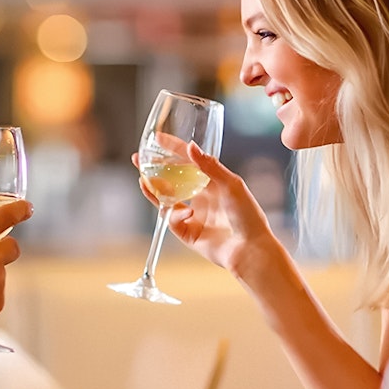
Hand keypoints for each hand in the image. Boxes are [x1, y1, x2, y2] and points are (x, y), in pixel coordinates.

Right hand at [134, 143, 274, 271]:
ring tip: (143, 180)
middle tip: (139, 159)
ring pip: (166, 199)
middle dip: (154, 170)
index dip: (173, 149)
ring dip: (154, 190)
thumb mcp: (231, 184)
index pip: (188, 161)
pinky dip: (175, 215)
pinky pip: (173, 221)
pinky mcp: (188, 233)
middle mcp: (201, 197)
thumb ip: (209, 166)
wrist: (249, 248)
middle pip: (172, 179)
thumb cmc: (248, 215)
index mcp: (212, 182)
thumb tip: (190, 146)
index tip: (158, 139)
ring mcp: (193, 215)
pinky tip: (187, 213)